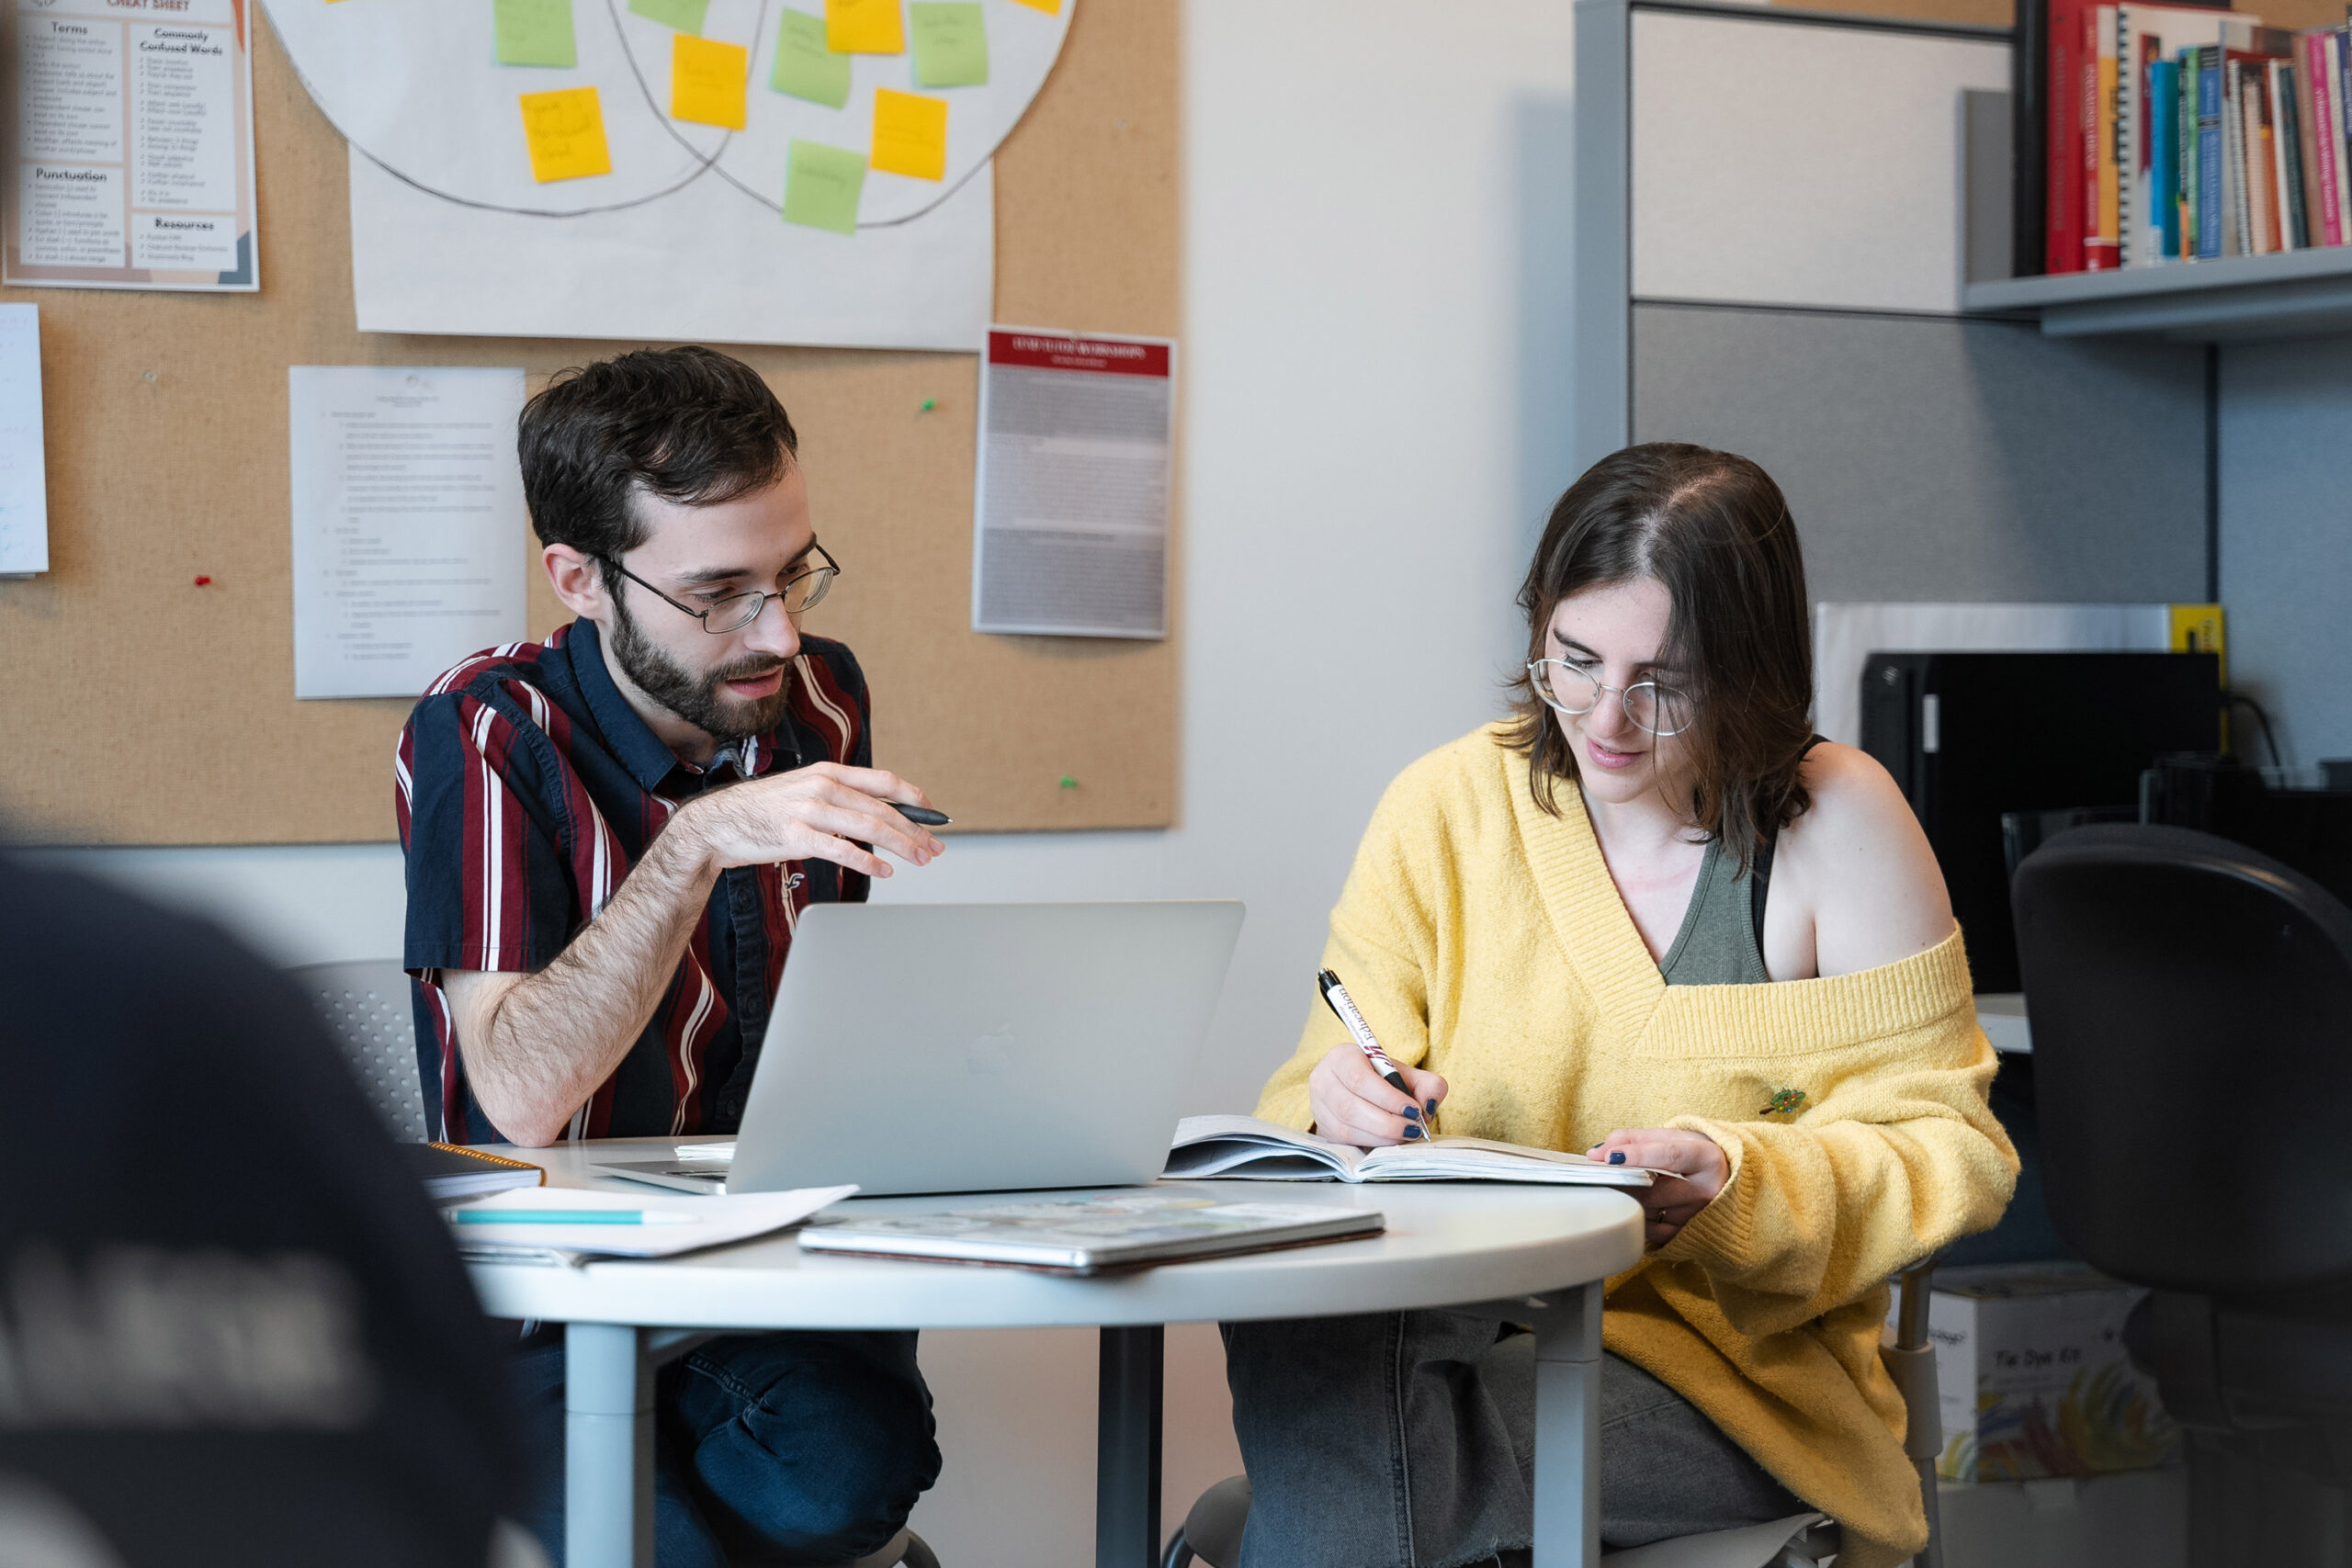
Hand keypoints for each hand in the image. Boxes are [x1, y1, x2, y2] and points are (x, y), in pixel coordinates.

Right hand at [678, 762, 944, 879]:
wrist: (718, 822)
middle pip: (882, 807)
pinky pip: (841, 849)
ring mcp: (809, 809)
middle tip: (934, 847)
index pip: (884, 781)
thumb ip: (840, 800)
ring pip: (868, 826)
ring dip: (901, 845)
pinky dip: (867, 861)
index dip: (914, 798)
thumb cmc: (764, 811)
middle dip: (915, 829)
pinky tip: (885, 871)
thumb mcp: (805, 792)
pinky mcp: (796, 835)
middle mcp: (822, 786)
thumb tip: (878, 817)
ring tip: (919, 859)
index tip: (934, 815)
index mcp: (828, 772)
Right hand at [1306, 1044, 1447, 1147]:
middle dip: (1386, 1122)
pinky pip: (1344, 1141)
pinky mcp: (1322, 1127)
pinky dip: (1370, 1143)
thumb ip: (1427, 1084)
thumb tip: (1428, 1105)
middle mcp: (1323, 1079)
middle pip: (1350, 1107)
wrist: (1362, 1091)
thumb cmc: (1383, 1080)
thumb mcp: (1408, 1075)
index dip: (1388, 1098)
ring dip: (1380, 1136)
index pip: (1360, 1079)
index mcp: (1342, 1056)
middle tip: (1413, 1129)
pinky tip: (1389, 1141)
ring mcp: (1318, 1105)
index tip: (1413, 1110)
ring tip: (1404, 1135)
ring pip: (1346, 1127)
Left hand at [1588, 1128, 1728, 1248]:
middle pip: (1653, 1190)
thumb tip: (1597, 1153)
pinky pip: (1652, 1231)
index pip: (1669, 1156)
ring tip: (1627, 1186)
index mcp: (1706, 1157)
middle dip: (1622, 1183)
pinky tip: (1642, 1205)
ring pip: (1648, 1211)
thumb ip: (1632, 1139)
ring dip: (1629, 1199)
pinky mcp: (1688, 1234)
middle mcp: (1707, 1189)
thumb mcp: (1670, 1137)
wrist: (1726, 1180)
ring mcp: (1698, 1215)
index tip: (1608, 1157)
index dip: (1637, 1156)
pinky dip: (1640, 1218)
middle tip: (1601, 1175)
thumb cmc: (1693, 1156)